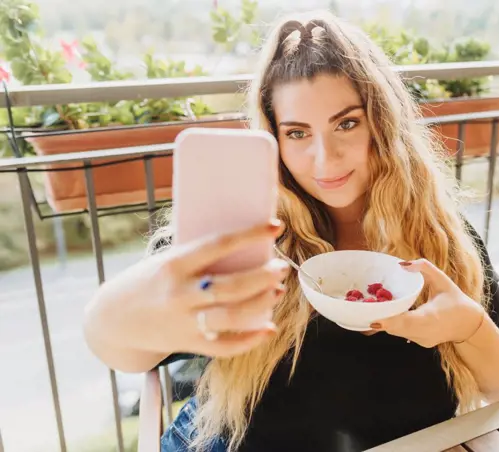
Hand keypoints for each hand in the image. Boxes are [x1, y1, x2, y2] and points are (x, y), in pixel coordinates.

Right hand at [87, 220, 288, 360]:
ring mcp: (184, 322)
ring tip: (278, 290)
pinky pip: (225, 346)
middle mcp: (180, 294)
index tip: (276, 226)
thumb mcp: (166, 260)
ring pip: (232, 315)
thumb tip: (246, 247)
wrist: (113, 320)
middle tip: (281, 267)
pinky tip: (269, 328)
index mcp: (174, 264)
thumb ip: (199, 257)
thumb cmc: (148, 282)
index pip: (219, 245)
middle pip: (232, 285)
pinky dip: (250, 339)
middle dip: (263, 275)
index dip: (250, 235)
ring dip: (261, 303)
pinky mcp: (189, 344)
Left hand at [370, 259, 485, 347]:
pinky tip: (387, 316)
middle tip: (363, 311)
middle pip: (398, 328)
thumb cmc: (455, 299)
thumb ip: (424, 268)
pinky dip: (395, 325)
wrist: (469, 324)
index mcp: (432, 316)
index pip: (409, 322)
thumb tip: (402, 263)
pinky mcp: (421, 344)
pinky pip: (403, 334)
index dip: (391, 322)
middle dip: (381, 320)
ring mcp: (424, 340)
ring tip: (370, 311)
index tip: (375, 321)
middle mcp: (427, 332)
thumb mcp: (442, 279)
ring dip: (386, 322)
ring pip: (398, 332)